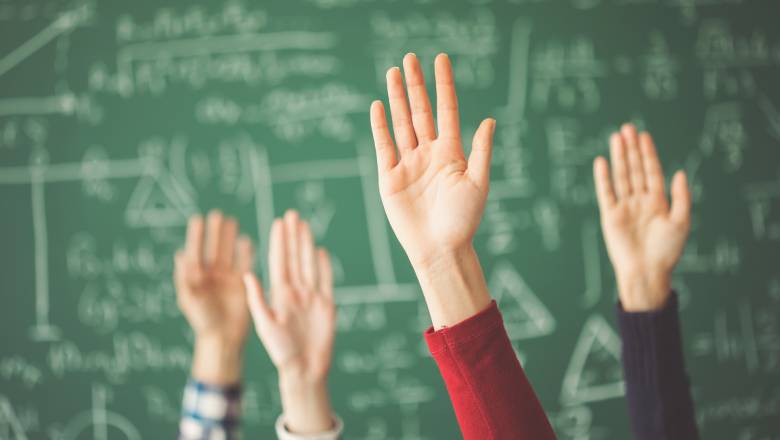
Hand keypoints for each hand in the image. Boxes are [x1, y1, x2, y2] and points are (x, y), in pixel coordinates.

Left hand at [174, 210, 253, 384]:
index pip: (196, 252)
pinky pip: (244, 264)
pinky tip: (246, 241)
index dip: (196, 236)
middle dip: (215, 233)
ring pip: (229, 253)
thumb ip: (185, 277)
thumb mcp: (189, 299)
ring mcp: (227, 279)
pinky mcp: (242, 285)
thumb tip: (180, 254)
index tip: (198, 219)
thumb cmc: (202, 320)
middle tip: (217, 215)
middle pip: (213, 249)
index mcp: (196, 278)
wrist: (222, 338)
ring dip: (229, 238)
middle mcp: (212, 276)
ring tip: (232, 222)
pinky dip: (245, 253)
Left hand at [243, 210, 335, 433]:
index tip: (277, 223)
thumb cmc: (282, 352)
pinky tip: (320, 251)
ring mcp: (311, 297)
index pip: (279, 261)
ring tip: (304, 225)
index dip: (278, 242)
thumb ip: (257, 299)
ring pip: (309, 264)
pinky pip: (325, 280)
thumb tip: (246, 274)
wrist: (305, 370)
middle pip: (294, 258)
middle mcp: (295, 292)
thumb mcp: (265, 324)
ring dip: (306, 244)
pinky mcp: (327, 305)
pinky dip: (324, 266)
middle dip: (292, 236)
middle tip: (291, 214)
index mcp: (279, 295)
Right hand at [369, 53, 493, 327]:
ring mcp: (408, 164)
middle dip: (416, 85)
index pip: (446, 110)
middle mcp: (428, 154)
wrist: (440, 249)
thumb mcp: (478, 184)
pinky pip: (384, 146)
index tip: (441, 59)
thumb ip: (480, 151)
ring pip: (401, 123)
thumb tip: (489, 120)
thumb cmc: (463, 221)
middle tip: (410, 58)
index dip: (443, 85)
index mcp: (451, 153)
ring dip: (397, 98)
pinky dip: (380, 126)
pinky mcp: (389, 178)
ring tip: (393, 72)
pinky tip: (378, 105)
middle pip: (420, 112)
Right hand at [593, 124, 691, 311]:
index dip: (648, 154)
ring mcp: (624, 207)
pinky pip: (605, 192)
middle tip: (628, 128)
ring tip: (616, 137)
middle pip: (634, 169)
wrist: (647, 272)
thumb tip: (679, 172)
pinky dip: (603, 177)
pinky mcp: (610, 216)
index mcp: (658, 201)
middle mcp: (640, 201)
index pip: (652, 171)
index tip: (644, 136)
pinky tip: (602, 162)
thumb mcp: (681, 222)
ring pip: (621, 176)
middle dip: (631, 149)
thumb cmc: (667, 251)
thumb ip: (681, 197)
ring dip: (619, 157)